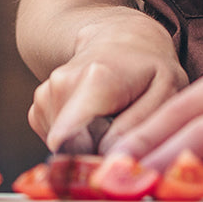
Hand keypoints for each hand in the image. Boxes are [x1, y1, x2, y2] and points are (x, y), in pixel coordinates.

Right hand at [27, 10, 187, 152]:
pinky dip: (77, 140)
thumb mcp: (165, 93)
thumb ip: (140, 129)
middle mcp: (60, 85)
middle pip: (72, 149)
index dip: (93, 161)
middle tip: (124, 129)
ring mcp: (44, 96)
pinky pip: (57, 143)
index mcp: (94, 80)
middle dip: (98, 153)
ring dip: (90, 145)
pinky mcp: (37, 109)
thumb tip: (110, 160)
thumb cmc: (150, 68)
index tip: (117, 159)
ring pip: (64, 149)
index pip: (71, 139)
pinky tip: (94, 119)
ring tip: (111, 118)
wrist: (120, 39)